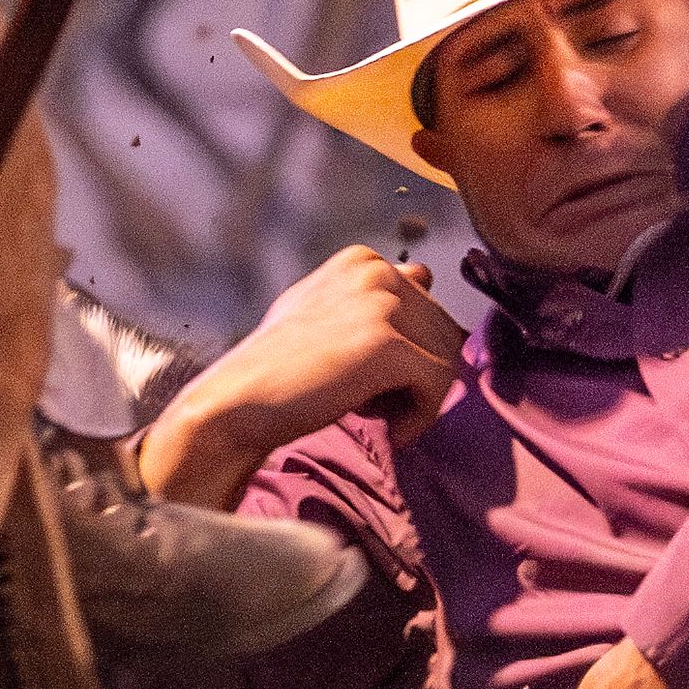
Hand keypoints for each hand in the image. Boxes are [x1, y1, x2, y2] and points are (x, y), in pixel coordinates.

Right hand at [135, 245, 465, 507]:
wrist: (241, 401)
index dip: (412, 356)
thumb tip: (426, 273)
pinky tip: (386, 428)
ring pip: (447, 360)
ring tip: (378, 415)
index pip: (432, 310)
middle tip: (378, 405)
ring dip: (421, 400)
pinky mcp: (388, 343)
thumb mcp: (330, 312)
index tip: (375, 382)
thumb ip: (376, 295)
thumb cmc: (283, 367)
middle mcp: (375, 269)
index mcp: (364, 260)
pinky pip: (438, 387)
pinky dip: (420, 418)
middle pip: (446, 334)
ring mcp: (382, 303)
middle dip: (420, 378)